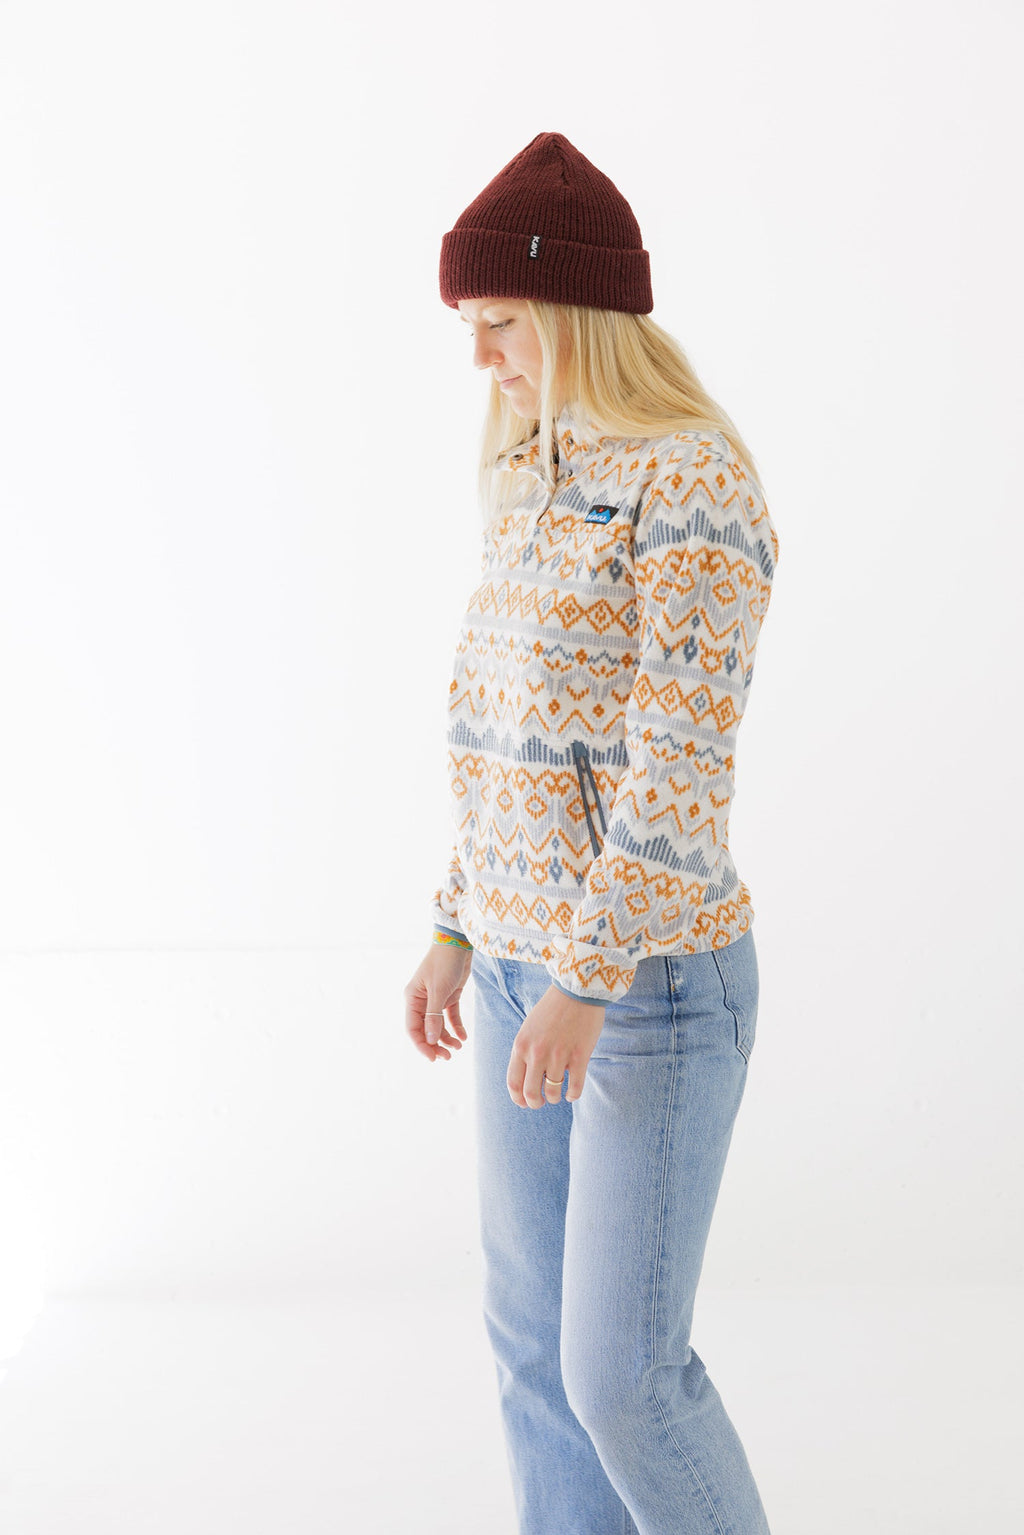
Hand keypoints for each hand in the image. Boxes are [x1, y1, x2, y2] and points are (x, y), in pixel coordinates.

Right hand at [404, 943, 472, 1062]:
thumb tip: (430, 1040)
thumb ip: (434, 1016)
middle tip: (448, 1057)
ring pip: (438, 1026)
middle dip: (435, 1044)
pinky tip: (463, 1037)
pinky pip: (450, 1017)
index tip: (432, 1059)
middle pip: (425, 1030)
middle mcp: (421, 1001)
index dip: (421, 1045)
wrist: (458, 943)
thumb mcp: (439, 990)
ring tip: (458, 1047)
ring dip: (446, 1038)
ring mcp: (435, 1000)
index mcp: (412, 999)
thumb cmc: (444, 962)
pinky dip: (456, 1028)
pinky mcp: (449, 996)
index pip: (413, 1029)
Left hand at [507, 984, 605, 1107]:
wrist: (576, 991)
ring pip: (553, 1093)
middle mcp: (536, 1053)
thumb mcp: (529, 1029)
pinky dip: (573, 1095)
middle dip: (535, 1103)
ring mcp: (558, 1056)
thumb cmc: (552, 1009)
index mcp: (521, 1046)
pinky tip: (572, 1093)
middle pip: (531, 1093)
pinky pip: (574, 1087)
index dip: (518, 1099)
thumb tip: (526, 1080)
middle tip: (541, 1102)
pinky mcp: (579, 1056)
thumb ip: (525, 1052)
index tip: (524, 1102)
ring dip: (555, 1098)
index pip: (513, 1083)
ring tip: (558, 1094)